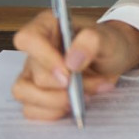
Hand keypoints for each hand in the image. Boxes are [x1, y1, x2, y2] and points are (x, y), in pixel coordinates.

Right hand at [11, 10, 138, 120]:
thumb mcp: (108, 38)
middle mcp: (35, 50)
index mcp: (47, 26)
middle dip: (66, 86)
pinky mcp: (35, 94)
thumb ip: (91, 42)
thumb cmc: (107, 44)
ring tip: (86, 97)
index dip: (44, 57)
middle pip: (34, 74)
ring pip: (24, 94)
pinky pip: (31, 110)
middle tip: (92, 84)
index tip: (68, 71)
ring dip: (57, 101)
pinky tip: (74, 105)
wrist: (113, 61)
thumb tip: (71, 61)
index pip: (28, 38)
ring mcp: (32, 74)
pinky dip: (54, 112)